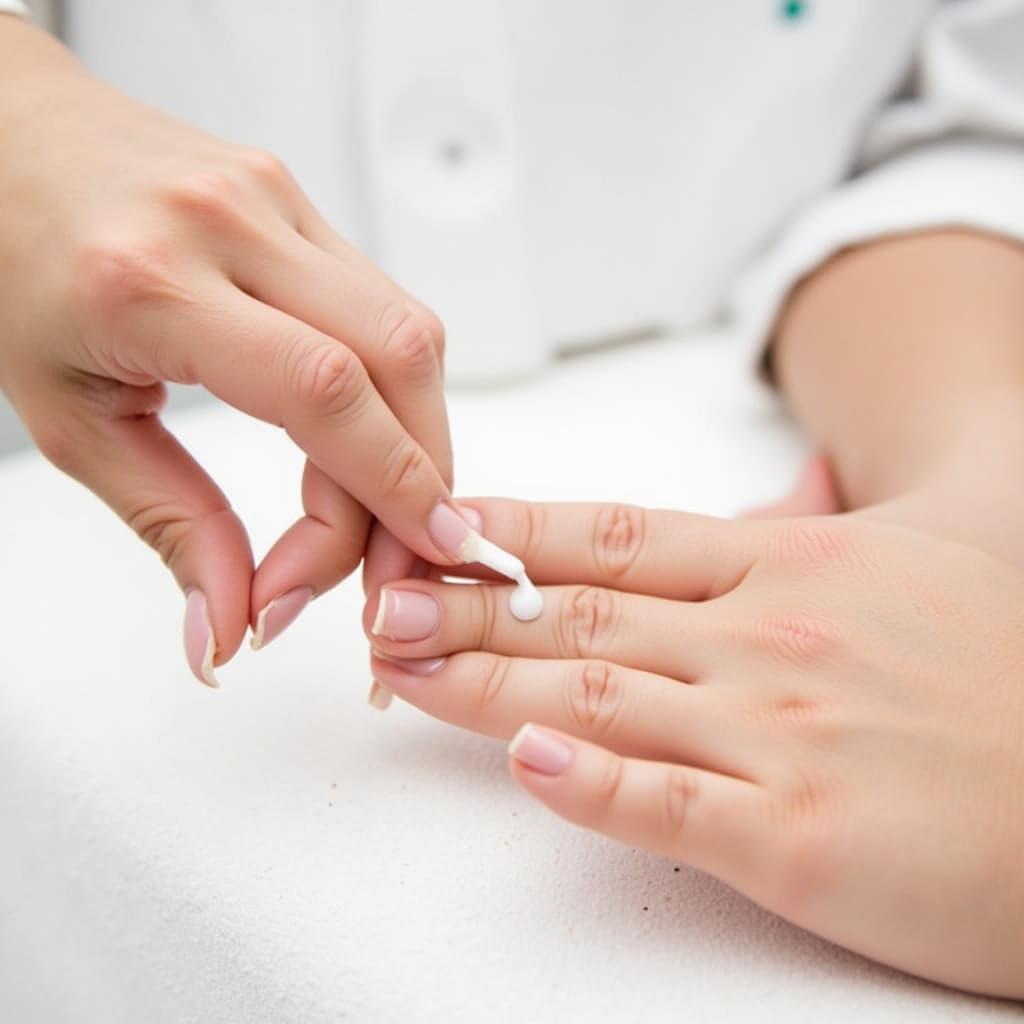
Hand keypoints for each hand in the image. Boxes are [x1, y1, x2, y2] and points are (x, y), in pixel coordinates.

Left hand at [0, 20, 458, 683]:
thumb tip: (229, 623)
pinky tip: (367, 430)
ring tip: (381, 504)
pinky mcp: (302, 204)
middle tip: (396, 558)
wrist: (8, 143)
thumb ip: (171, 526)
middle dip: (421, 477)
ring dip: (418, 434)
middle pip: (399, 358)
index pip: (325, 392)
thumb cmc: (15, 268)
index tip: (384, 573)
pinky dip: (397, 386)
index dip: (387, 492)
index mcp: (152, 281)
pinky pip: (387, 303)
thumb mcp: (73, 422)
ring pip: (411, 330)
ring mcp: (276, 202)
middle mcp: (232, 224)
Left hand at [364, 500, 1023, 996]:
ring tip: (405, 665)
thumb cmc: (1017, 670)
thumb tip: (793, 481)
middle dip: (471, 605)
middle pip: (582, 614)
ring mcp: (778, 734)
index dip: (520, 531)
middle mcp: (767, 638)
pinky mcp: (799, 837)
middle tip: (385, 599)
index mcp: (790, 565)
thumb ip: (838, 518)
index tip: (445, 526)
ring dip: (488, 682)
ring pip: (598, 698)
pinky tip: (522, 765)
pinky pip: (668, 804)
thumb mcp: (935, 552)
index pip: (618, 538)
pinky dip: (588, 785)